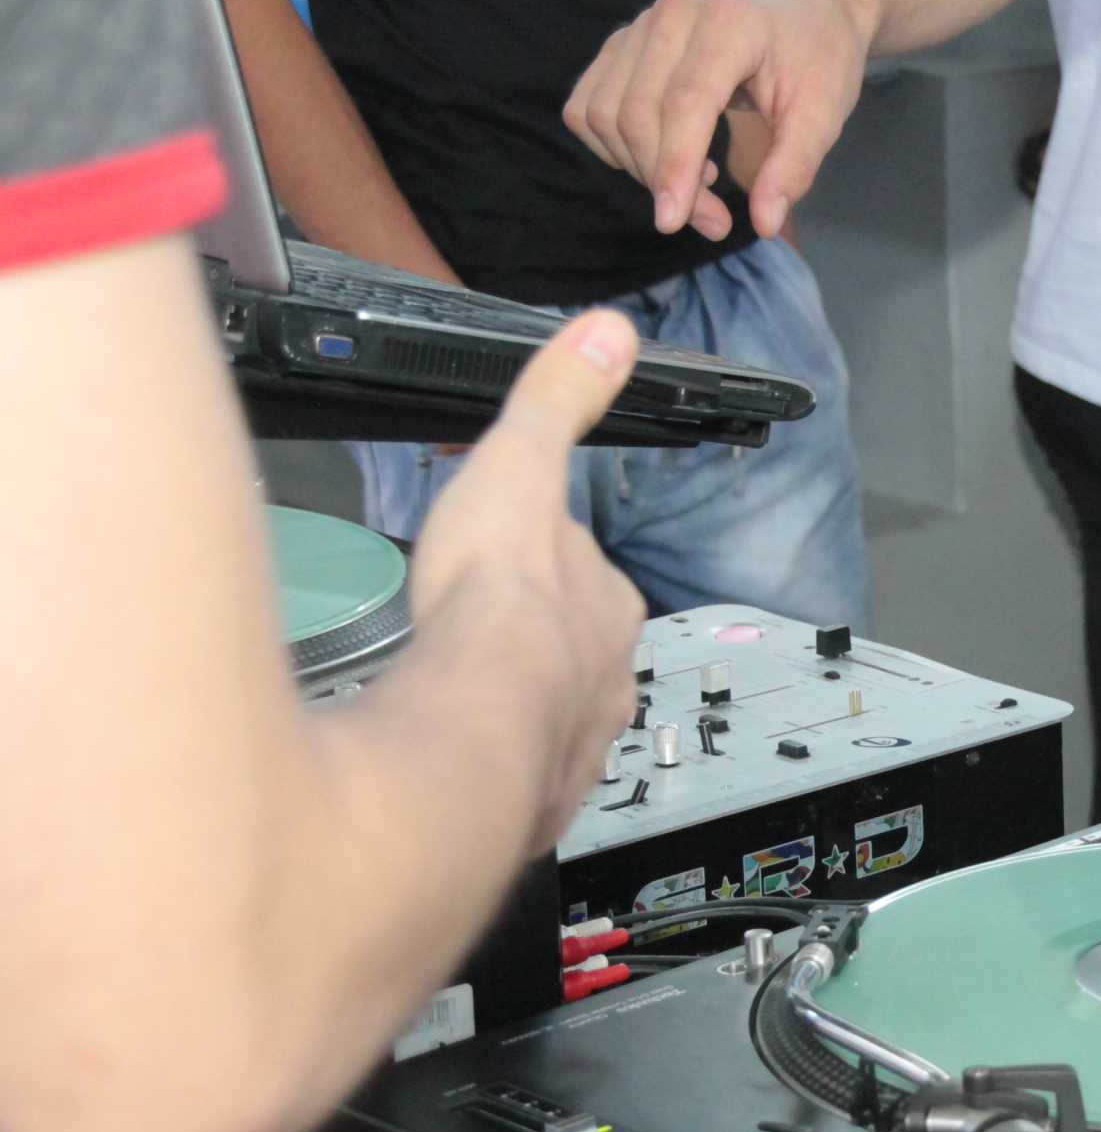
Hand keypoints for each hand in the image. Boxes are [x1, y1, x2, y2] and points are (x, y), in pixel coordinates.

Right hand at [406, 311, 648, 848]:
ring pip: (552, 716)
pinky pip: (518, 776)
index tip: (516, 566)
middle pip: (575, 651)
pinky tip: (460, 756)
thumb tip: (609, 332)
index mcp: (608, 606)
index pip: (587, 577)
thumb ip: (558, 400)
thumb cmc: (497, 600)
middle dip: (538, 643)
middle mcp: (608, 679)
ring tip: (472, 696)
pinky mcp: (535, 799)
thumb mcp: (524, 466)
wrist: (476, 717)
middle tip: (487, 635)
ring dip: (520, 706)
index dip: (551, 568)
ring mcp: (575, 743)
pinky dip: (494, 763)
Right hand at [564, 0, 877, 240]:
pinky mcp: (619, 46)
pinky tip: (664, 157)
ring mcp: (638, 27)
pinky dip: (614, 148)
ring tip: (700, 181)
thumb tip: (765, 224)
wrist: (801, 9)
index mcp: (728, 25)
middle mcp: (672, 16)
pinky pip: (588, 109)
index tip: (673, 222)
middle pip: (639, 115)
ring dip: (640, 169)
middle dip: (667, 182)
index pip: (685, 103)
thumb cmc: (815, 59)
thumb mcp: (823, 113)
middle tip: (716, 222)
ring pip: (606, 115)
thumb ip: (794, 167)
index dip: (675, 166)